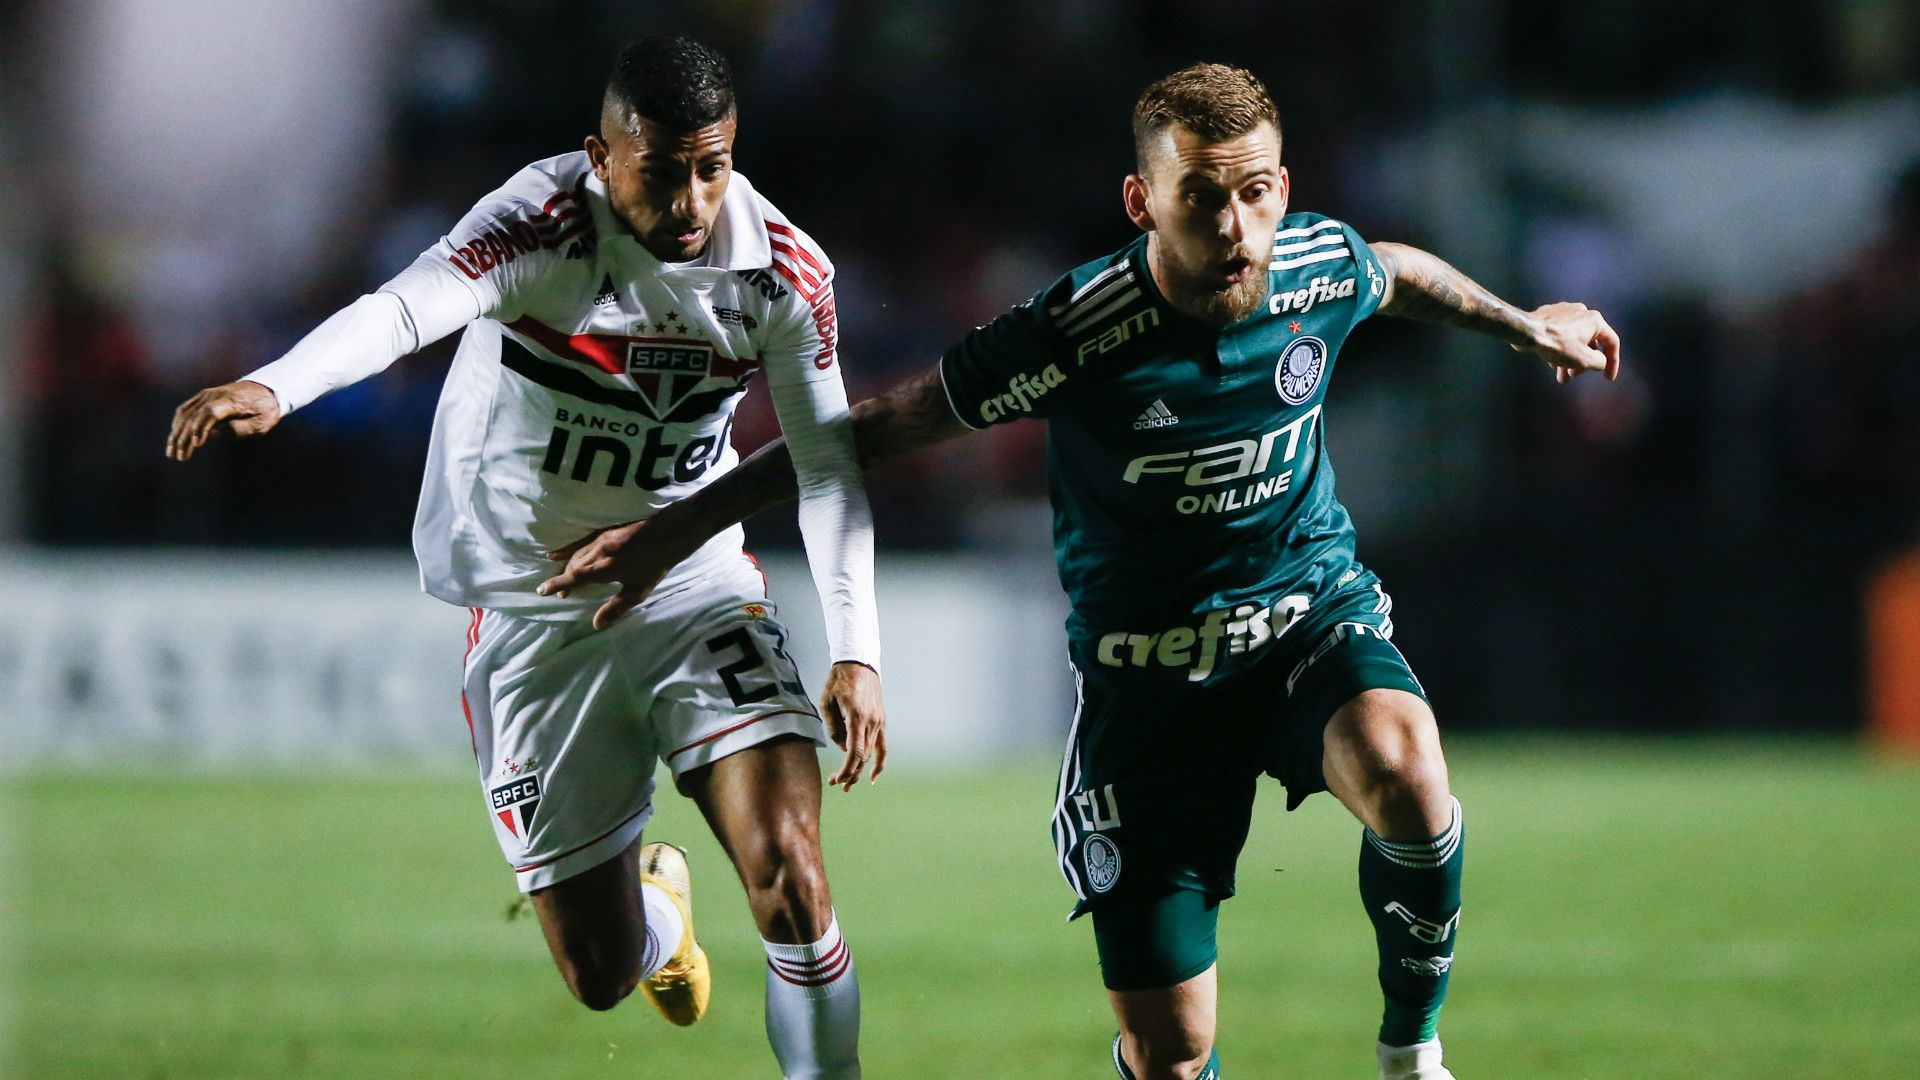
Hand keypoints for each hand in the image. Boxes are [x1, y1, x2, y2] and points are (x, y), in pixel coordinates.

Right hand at [165, 381, 281, 460]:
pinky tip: (174, 438)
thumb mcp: (261, 423)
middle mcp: (215, 395)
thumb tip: (212, 436)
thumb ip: (238, 429)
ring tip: (172, 453)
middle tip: (179, 457)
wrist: (265, 389)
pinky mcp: (202, 397)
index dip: (201, 428)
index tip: (196, 445)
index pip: (210, 412)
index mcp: (232, 401)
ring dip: (176, 434)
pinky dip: (177, 424)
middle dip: (184, 438)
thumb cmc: (265, 410)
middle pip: (193, 415)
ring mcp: (206, 394)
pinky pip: (185, 409)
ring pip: (185, 414)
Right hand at [537, 519, 689, 628]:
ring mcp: (601, 538)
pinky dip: (567, 548)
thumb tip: (596, 625)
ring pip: (577, 555)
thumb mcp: (638, 590)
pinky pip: (581, 540)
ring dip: (567, 567)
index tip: (541, 591)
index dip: (556, 585)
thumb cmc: (657, 564)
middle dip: (564, 580)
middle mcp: (599, 552)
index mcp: (606, 568)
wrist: (671, 532)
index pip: (574, 578)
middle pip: (573, 567)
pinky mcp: (605, 529)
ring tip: (563, 578)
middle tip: (563, 594)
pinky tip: (556, 553)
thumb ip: (616, 608)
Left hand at [822, 661, 886, 790]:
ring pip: (870, 753)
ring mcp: (879, 722)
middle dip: (849, 773)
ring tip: (848, 784)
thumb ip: (833, 728)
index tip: (837, 780)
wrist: (859, 663)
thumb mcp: (827, 702)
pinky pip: (883, 746)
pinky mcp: (881, 720)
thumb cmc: (839, 681)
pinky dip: (880, 762)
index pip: (854, 752)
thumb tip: (841, 748)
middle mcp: (871, 722)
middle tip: (835, 784)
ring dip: (859, 769)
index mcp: (857, 717)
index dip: (847, 769)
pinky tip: (873, 775)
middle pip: (862, 756)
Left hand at [1513, 302, 1621, 383]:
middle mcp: (1582, 312)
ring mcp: (1565, 311)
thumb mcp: (1584, 360)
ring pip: (1573, 340)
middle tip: (1575, 376)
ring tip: (1562, 376)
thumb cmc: (1557, 344)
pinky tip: (1551, 363)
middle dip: (1583, 363)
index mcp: (1595, 320)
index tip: (1607, 378)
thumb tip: (1599, 361)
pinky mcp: (1549, 315)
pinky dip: (1560, 349)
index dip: (1613, 362)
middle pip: (1589, 342)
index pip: (1612, 342)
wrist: (1527, 332)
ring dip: (1570, 359)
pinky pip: (1561, 335)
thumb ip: (1599, 362)